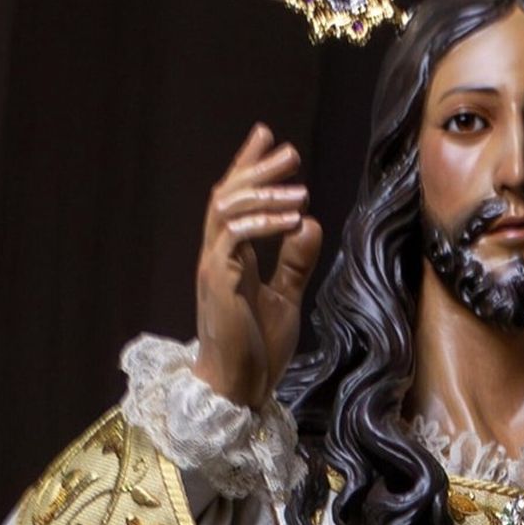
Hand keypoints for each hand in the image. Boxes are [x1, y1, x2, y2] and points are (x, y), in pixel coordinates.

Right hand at [192, 121, 322, 407]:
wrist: (239, 387)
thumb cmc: (257, 348)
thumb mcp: (285, 296)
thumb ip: (294, 262)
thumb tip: (310, 223)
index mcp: (229, 258)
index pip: (234, 201)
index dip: (248, 166)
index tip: (267, 137)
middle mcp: (215, 257)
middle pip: (227, 196)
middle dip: (257, 168)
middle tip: (289, 150)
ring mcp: (213, 268)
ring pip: (227, 211)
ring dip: (264, 194)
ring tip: (300, 188)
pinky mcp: (219, 283)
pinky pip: (234, 239)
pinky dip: (263, 224)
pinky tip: (291, 219)